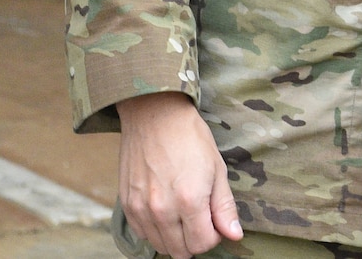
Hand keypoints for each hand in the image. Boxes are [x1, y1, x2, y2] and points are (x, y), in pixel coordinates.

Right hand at [117, 92, 243, 258]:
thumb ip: (224, 207)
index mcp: (189, 200)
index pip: (202, 244)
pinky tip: (166, 210)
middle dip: (195, 240)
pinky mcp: (126, 206)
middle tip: (201, 218)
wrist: (155, 117)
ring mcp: (140, 209)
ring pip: (160, 246)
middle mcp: (162, 210)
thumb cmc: (191, 139)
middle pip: (180, 251)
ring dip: (175, 238)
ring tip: (183, 213)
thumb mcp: (218, 170)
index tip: (215, 221)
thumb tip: (235, 235)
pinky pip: (142, 234)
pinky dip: (156, 230)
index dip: (214, 237)